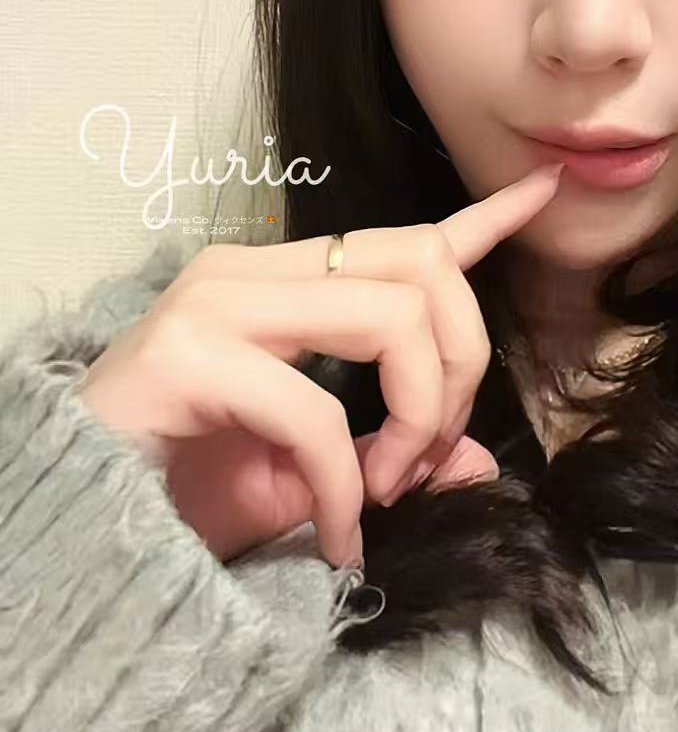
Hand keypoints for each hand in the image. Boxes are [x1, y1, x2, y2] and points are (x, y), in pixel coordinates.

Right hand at [75, 162, 563, 565]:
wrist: (79, 522)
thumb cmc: (183, 488)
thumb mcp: (309, 475)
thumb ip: (390, 453)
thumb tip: (473, 462)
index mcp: (285, 282)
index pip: (405, 236)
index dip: (483, 219)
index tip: (545, 193)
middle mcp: (255, 271)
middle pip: (424, 269)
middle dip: (462, 367)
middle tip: (427, 458)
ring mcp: (220, 304)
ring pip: (392, 317)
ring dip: (416, 417)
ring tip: (383, 492)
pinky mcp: (191, 356)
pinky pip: (318, 411)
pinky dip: (347, 488)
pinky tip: (337, 538)